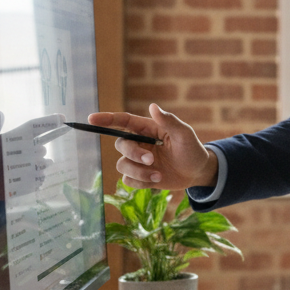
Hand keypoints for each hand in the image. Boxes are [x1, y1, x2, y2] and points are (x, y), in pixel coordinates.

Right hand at [88, 103, 217, 189]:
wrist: (198, 172)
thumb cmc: (192, 149)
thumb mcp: (184, 134)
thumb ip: (169, 121)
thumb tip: (153, 107)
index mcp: (148, 129)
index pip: (123, 121)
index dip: (106, 119)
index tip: (91, 119)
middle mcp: (139, 143)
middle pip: (121, 145)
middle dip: (133, 154)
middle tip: (152, 160)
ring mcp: (138, 160)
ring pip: (122, 165)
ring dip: (138, 171)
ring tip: (158, 175)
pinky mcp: (140, 176)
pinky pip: (128, 180)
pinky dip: (140, 182)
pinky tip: (156, 180)